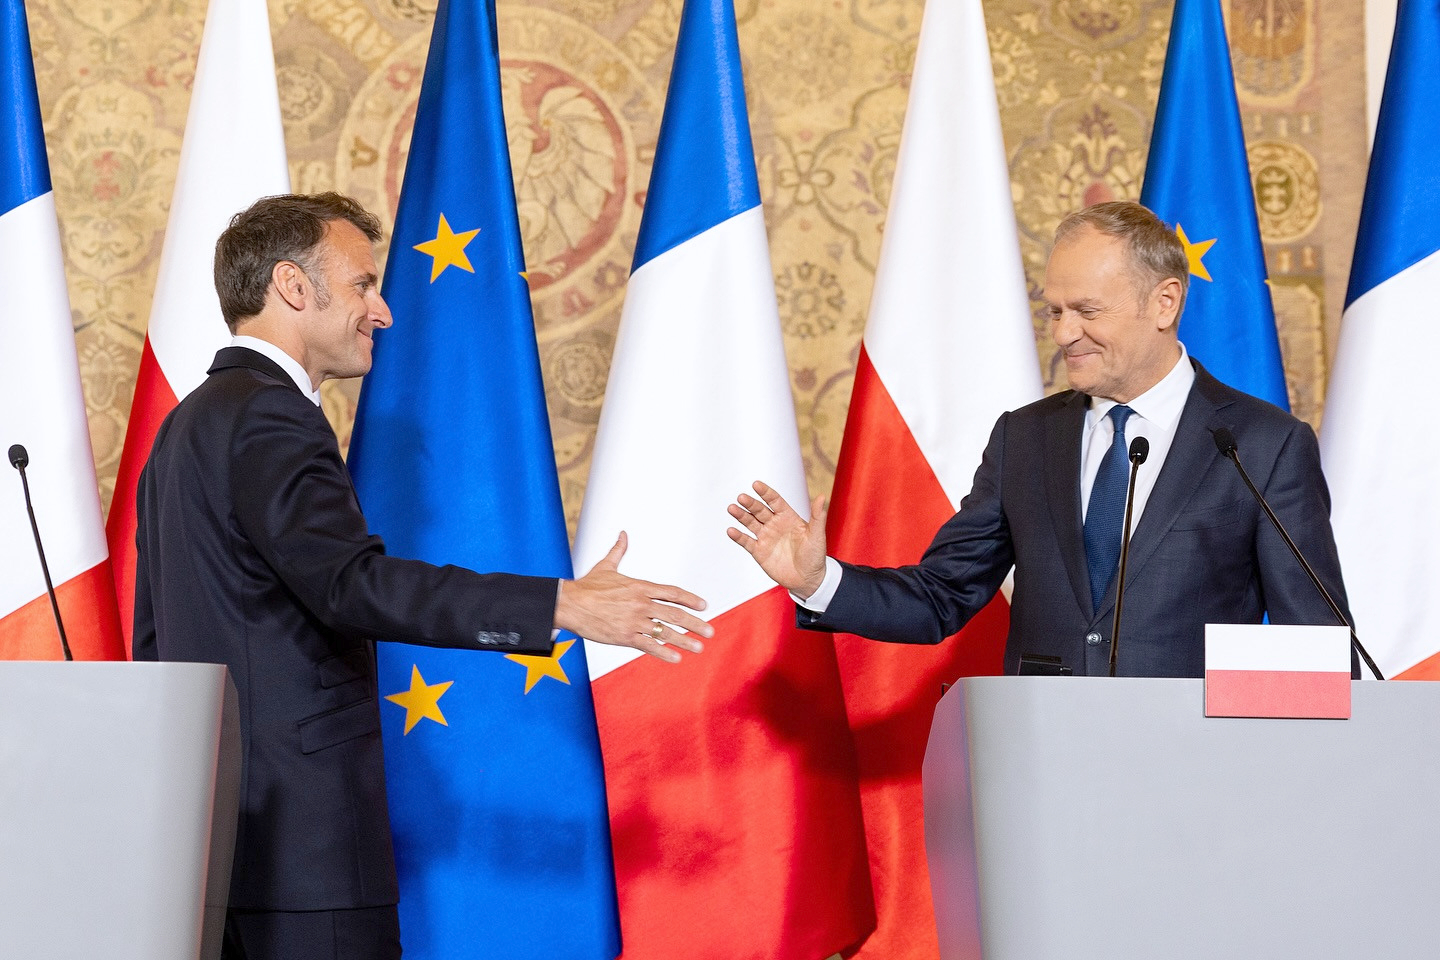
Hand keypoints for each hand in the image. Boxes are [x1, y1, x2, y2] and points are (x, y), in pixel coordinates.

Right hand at [556, 532, 711, 662]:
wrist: (570, 603)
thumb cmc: (587, 586)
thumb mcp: (606, 566)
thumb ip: (619, 550)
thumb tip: (623, 534)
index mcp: (640, 587)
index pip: (672, 593)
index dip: (690, 599)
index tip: (704, 606)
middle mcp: (641, 604)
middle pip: (675, 614)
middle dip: (695, 623)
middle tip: (710, 631)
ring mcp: (634, 621)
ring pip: (665, 632)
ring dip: (685, 640)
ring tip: (699, 647)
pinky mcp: (624, 636)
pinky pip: (648, 645)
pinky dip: (664, 652)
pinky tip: (676, 658)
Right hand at [726, 481, 827, 597]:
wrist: (808, 579)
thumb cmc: (815, 555)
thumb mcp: (817, 535)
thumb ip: (817, 516)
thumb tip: (822, 497)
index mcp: (788, 517)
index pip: (775, 501)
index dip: (766, 493)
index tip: (756, 484)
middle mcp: (774, 524)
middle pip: (759, 510)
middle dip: (750, 503)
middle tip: (741, 497)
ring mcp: (766, 537)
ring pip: (750, 523)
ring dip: (741, 516)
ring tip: (732, 509)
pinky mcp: (759, 551)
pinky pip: (747, 542)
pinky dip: (738, 536)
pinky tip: (731, 530)